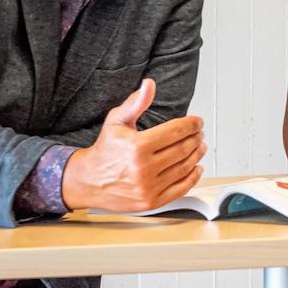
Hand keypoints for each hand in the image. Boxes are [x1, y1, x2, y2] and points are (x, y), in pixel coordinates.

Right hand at [62, 79, 206, 211]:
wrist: (88, 181)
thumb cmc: (105, 150)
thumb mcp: (117, 121)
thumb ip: (136, 103)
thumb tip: (149, 85)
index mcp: (137, 147)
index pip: (175, 132)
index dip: (191, 124)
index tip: (197, 122)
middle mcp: (144, 169)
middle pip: (183, 149)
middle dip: (196, 138)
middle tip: (199, 133)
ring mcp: (148, 187)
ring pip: (185, 167)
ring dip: (197, 155)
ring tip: (200, 146)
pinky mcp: (151, 202)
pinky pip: (181, 188)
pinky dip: (193, 177)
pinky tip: (196, 167)